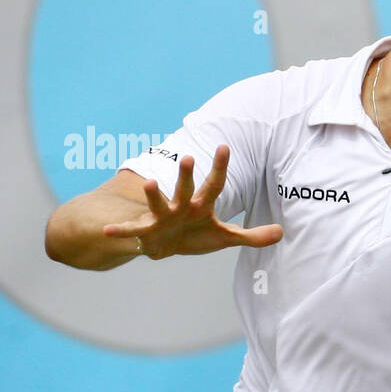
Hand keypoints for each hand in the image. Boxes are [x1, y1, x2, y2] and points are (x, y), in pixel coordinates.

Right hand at [103, 145, 282, 259]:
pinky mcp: (146, 231)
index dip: (220, 167)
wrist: (163, 245)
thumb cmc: (195, 235)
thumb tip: (283, 232)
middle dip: (186, 175)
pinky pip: (132, 232)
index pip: (214, 184)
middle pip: (186, 189)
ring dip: (153, 194)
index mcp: (201, 204)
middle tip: (188, 156)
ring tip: (149, 182)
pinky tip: (107, 232)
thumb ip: (252, 236)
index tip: (225, 146)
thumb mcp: (224, 237)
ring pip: (158, 204)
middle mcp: (181, 205)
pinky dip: (120, 232)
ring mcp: (162, 217)